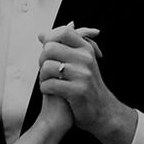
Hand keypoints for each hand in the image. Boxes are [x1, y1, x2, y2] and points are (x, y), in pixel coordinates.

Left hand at [38, 23, 128, 139]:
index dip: (51, 37)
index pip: (64, 31)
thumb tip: (41, 35)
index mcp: (86, 49)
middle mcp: (86, 59)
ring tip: (48, 81)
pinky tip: (50, 90)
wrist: (102, 111)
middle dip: (42, 60)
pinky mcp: (78, 91)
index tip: (47, 49)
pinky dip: (45, 88)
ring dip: (42, 77)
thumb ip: (62, 47)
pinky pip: (49, 84)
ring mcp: (83, 75)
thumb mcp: (80, 62)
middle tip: (46, 70)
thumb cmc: (86, 85)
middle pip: (50, 48)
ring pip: (47, 67)